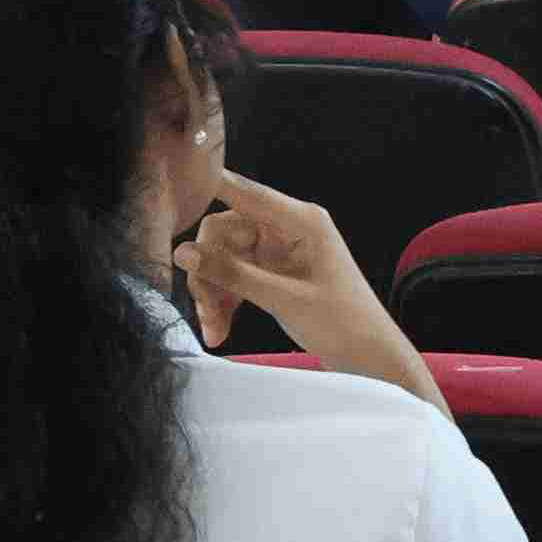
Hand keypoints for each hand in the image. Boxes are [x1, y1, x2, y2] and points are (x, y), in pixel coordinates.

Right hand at [176, 167, 382, 352]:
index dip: (208, 184)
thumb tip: (184, 252)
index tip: (173, 185)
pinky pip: (233, 275)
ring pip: (223, 258)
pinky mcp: (272, 271)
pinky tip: (220, 329)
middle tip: (206, 311)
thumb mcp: (284, 299)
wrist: (368, 356)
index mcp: (303, 221)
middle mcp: (288, 228)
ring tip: (214, 330)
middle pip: (223, 233)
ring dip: (212, 292)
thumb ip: (233, 274)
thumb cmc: (343, 323)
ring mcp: (279, 250)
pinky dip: (224, 300)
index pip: (247, 193)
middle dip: (207, 271)